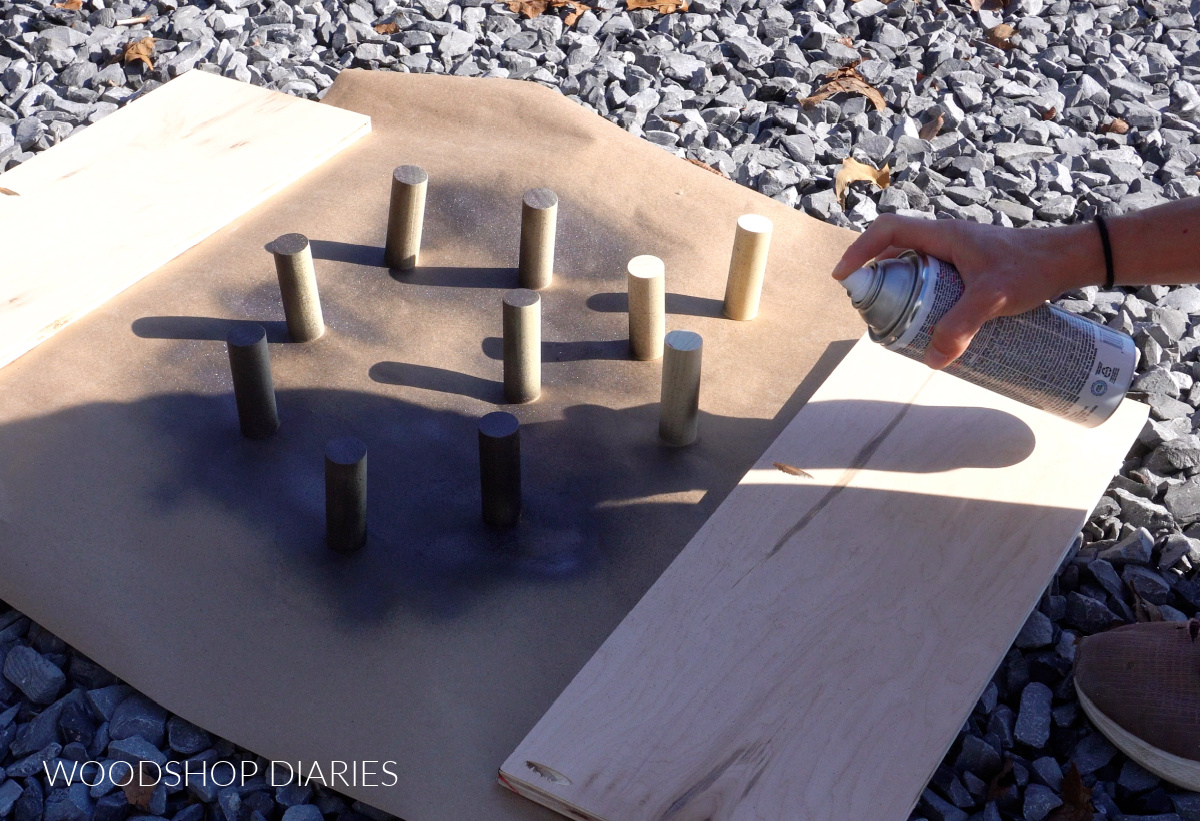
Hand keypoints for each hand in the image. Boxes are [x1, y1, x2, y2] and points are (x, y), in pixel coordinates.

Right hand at [830, 215, 1098, 368]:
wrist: (1071, 259)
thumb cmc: (1033, 267)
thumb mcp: (994, 299)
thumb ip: (961, 327)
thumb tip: (932, 360)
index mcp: (942, 234)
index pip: (887, 231)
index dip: (859, 250)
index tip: (843, 276)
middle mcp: (945, 238)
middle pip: (894, 249)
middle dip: (875, 276)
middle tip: (869, 306)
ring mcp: (958, 251)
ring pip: (914, 264)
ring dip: (900, 287)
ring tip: (896, 318)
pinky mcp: (971, 265)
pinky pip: (933, 275)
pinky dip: (922, 294)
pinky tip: (931, 319)